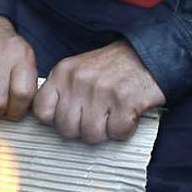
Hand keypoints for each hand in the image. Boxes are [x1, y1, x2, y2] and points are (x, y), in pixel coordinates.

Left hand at [31, 39, 164, 142]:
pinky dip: (125, 129)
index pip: (42, 111)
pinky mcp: (124, 101)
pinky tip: (127, 114)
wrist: (149, 56)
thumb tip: (52, 122)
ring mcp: (101, 91)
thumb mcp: (79, 70)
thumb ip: (63, 92)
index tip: (70, 117)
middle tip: (97, 118)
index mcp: (63, 73)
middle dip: (83, 130)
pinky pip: (117, 133)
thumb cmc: (112, 69)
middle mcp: (78, 80)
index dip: (55, 121)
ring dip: (105, 132)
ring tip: (112, 116)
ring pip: (91, 135)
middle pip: (67, 129)